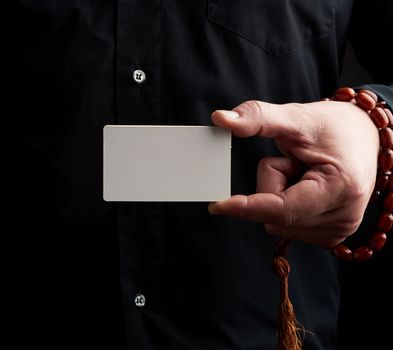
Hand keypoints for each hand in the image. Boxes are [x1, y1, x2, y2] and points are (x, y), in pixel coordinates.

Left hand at [208, 100, 379, 246]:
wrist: (362, 136)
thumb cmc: (334, 126)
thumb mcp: (295, 117)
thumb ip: (258, 118)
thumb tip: (221, 119)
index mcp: (340, 189)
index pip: (281, 209)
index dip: (246, 207)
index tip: (216, 206)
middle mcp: (343, 218)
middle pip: (273, 216)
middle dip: (272, 186)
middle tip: (295, 162)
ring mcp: (338, 229)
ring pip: (276, 223)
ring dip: (278, 196)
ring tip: (304, 173)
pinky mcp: (330, 234)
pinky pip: (285, 226)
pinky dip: (286, 205)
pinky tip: (305, 187)